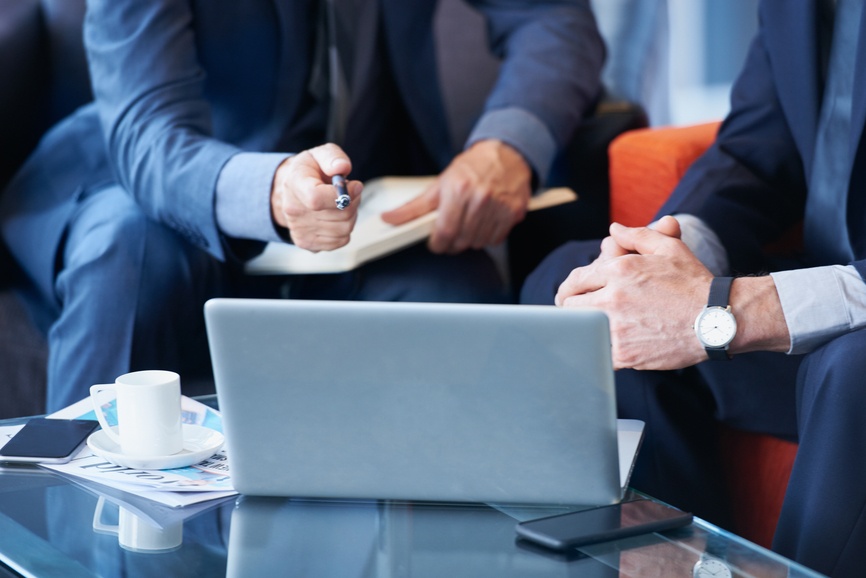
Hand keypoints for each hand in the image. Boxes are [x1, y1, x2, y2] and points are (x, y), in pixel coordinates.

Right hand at [271, 144, 362, 251]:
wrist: (292, 190)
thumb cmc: (310, 172)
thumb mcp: (320, 154)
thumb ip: (333, 157)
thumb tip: (342, 168)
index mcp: (294, 184)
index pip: (316, 199)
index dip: (343, 195)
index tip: (354, 186)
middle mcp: (293, 210)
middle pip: (339, 215)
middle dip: (353, 201)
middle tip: (349, 191)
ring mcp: (299, 230)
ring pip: (344, 229)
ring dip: (351, 215)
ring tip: (341, 203)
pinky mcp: (307, 243)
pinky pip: (341, 241)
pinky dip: (345, 229)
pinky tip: (336, 216)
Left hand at [381, 140, 531, 253]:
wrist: (506, 155)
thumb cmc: (471, 169)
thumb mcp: (440, 184)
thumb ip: (414, 207)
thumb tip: (389, 219)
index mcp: (458, 189)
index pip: (445, 231)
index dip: (437, 244)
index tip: (436, 243)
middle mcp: (480, 198)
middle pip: (461, 240)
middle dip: (452, 243)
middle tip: (451, 233)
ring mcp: (499, 206)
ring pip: (478, 242)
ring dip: (470, 240)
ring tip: (468, 224)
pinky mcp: (514, 212)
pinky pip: (496, 239)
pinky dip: (487, 237)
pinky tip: (483, 223)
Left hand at [556, 219, 712, 369]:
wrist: (718, 319)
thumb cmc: (694, 282)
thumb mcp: (668, 248)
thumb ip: (636, 236)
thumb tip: (613, 229)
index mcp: (619, 271)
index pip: (575, 281)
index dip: (568, 289)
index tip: (569, 296)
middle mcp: (613, 298)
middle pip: (569, 307)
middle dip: (570, 308)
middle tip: (575, 314)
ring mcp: (617, 327)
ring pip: (580, 331)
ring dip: (582, 329)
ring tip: (587, 330)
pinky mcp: (625, 353)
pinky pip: (597, 352)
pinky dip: (597, 350)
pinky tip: (603, 347)